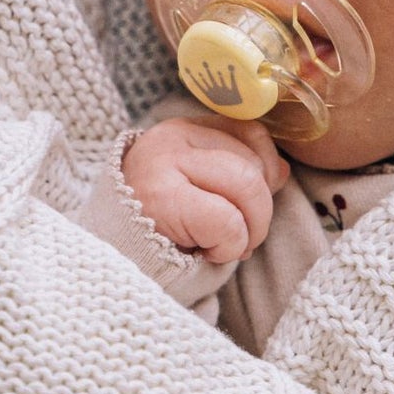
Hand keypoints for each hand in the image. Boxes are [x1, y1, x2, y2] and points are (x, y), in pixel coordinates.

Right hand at [122, 117, 290, 264]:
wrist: (112, 263)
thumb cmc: (159, 228)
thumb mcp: (201, 190)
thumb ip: (239, 172)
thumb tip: (281, 170)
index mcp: (184, 130)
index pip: (250, 133)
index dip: (264, 173)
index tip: (246, 206)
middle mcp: (171, 138)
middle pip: (253, 165)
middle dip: (260, 212)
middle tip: (239, 239)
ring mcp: (163, 164)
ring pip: (247, 186)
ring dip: (249, 230)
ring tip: (224, 246)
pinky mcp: (161, 199)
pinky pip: (227, 221)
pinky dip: (228, 246)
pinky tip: (204, 252)